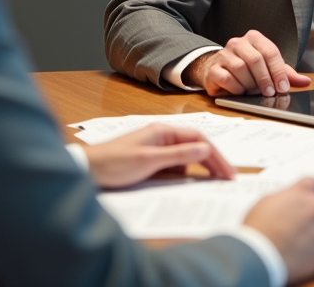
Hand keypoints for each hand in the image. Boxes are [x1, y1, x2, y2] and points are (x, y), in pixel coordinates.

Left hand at [82, 124, 235, 187]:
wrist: (86, 170)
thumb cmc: (113, 163)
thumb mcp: (148, 160)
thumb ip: (178, 155)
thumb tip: (206, 149)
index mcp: (163, 131)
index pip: (198, 139)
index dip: (216, 155)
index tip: (228, 172)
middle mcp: (162, 136)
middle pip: (195, 146)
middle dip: (213, 161)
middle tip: (228, 178)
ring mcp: (156, 148)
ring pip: (186, 156)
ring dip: (201, 167)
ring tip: (214, 181)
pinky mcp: (150, 160)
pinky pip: (174, 165)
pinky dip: (186, 172)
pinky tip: (190, 182)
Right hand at [188, 30, 311, 96]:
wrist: (217, 70)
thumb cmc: (247, 69)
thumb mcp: (269, 68)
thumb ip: (286, 74)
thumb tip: (306, 81)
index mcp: (254, 38)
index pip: (270, 51)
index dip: (278, 71)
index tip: (283, 87)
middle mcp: (238, 43)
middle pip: (255, 59)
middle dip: (265, 79)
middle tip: (270, 93)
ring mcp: (224, 54)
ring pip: (240, 68)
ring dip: (250, 84)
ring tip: (254, 92)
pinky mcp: (214, 68)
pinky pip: (226, 78)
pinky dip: (236, 88)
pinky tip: (240, 91)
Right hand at [244, 178, 313, 284]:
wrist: (260, 256)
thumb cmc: (258, 229)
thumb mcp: (267, 202)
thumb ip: (286, 199)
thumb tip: (290, 203)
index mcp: (303, 192)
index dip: (309, 193)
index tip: (306, 200)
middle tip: (302, 228)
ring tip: (306, 245)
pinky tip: (308, 256)